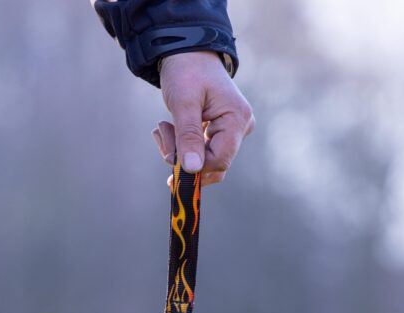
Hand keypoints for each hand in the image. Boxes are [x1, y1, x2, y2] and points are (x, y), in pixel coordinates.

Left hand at [152, 51, 254, 186]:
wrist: (187, 51)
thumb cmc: (186, 70)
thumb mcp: (183, 103)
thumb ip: (188, 137)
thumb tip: (193, 170)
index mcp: (237, 118)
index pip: (219, 160)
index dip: (194, 167)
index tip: (168, 158)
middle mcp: (241, 127)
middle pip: (213, 163)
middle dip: (183, 157)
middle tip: (162, 136)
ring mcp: (233, 130)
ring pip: (205, 160)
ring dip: (178, 150)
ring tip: (163, 128)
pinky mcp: (221, 131)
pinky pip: (201, 151)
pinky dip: (181, 144)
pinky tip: (169, 128)